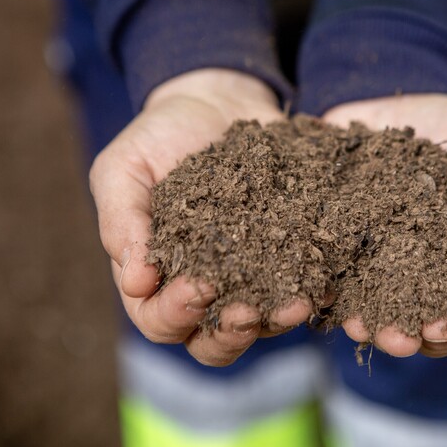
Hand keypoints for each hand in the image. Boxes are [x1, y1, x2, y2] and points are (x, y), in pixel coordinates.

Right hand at [89, 69, 312, 365]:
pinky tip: (325, 283)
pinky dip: (313, 292)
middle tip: (247, 310)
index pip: (158, 318)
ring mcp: (249, 278)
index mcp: (155, 277)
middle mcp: (204, 288)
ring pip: (261, 325)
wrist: (214, 104)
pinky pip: (301, 288)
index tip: (196, 285)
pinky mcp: (288, 258)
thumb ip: (122, 222)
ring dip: (277, 321)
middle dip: (229, 333)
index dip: (175, 313)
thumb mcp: (124, 169)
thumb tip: (135, 281)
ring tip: (297, 303)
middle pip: (212, 342)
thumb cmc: (158, 138)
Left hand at [322, 94, 446, 357]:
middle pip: (436, 330)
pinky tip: (343, 312)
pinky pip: (338, 293)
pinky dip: (341, 308)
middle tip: (432, 329)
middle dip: (436, 336)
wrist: (388, 97)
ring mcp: (379, 270)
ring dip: (387, 334)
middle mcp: (425, 278)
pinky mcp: (339, 253)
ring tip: (382, 333)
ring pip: (387, 321)